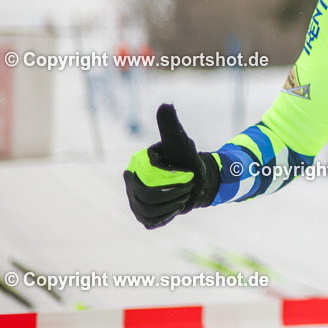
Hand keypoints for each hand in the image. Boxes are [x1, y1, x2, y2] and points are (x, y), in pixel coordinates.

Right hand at [123, 104, 218, 228]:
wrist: (196, 180)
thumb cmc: (187, 159)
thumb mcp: (180, 143)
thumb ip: (171, 127)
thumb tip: (166, 105)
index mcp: (136, 167)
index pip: (145, 184)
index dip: (168, 184)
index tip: (186, 175)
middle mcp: (131, 183)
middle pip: (147, 201)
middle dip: (172, 195)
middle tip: (188, 186)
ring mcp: (135, 200)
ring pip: (148, 213)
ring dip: (171, 206)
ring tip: (183, 196)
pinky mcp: (143, 215)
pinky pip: (151, 222)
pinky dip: (166, 217)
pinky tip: (175, 207)